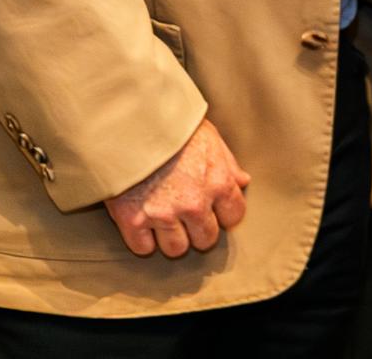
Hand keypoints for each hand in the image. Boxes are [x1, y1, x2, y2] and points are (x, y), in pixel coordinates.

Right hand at [103, 119, 249, 257]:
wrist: (129, 123)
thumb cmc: (172, 127)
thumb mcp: (209, 137)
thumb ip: (227, 163)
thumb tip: (242, 182)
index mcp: (218, 182)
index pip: (233, 216)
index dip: (223, 215)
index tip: (213, 210)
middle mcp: (195, 204)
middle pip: (206, 239)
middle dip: (198, 231)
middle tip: (185, 218)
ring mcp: (163, 214)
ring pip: (176, 249)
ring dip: (170, 238)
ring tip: (163, 222)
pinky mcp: (132, 220)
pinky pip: (143, 248)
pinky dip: (142, 240)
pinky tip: (141, 224)